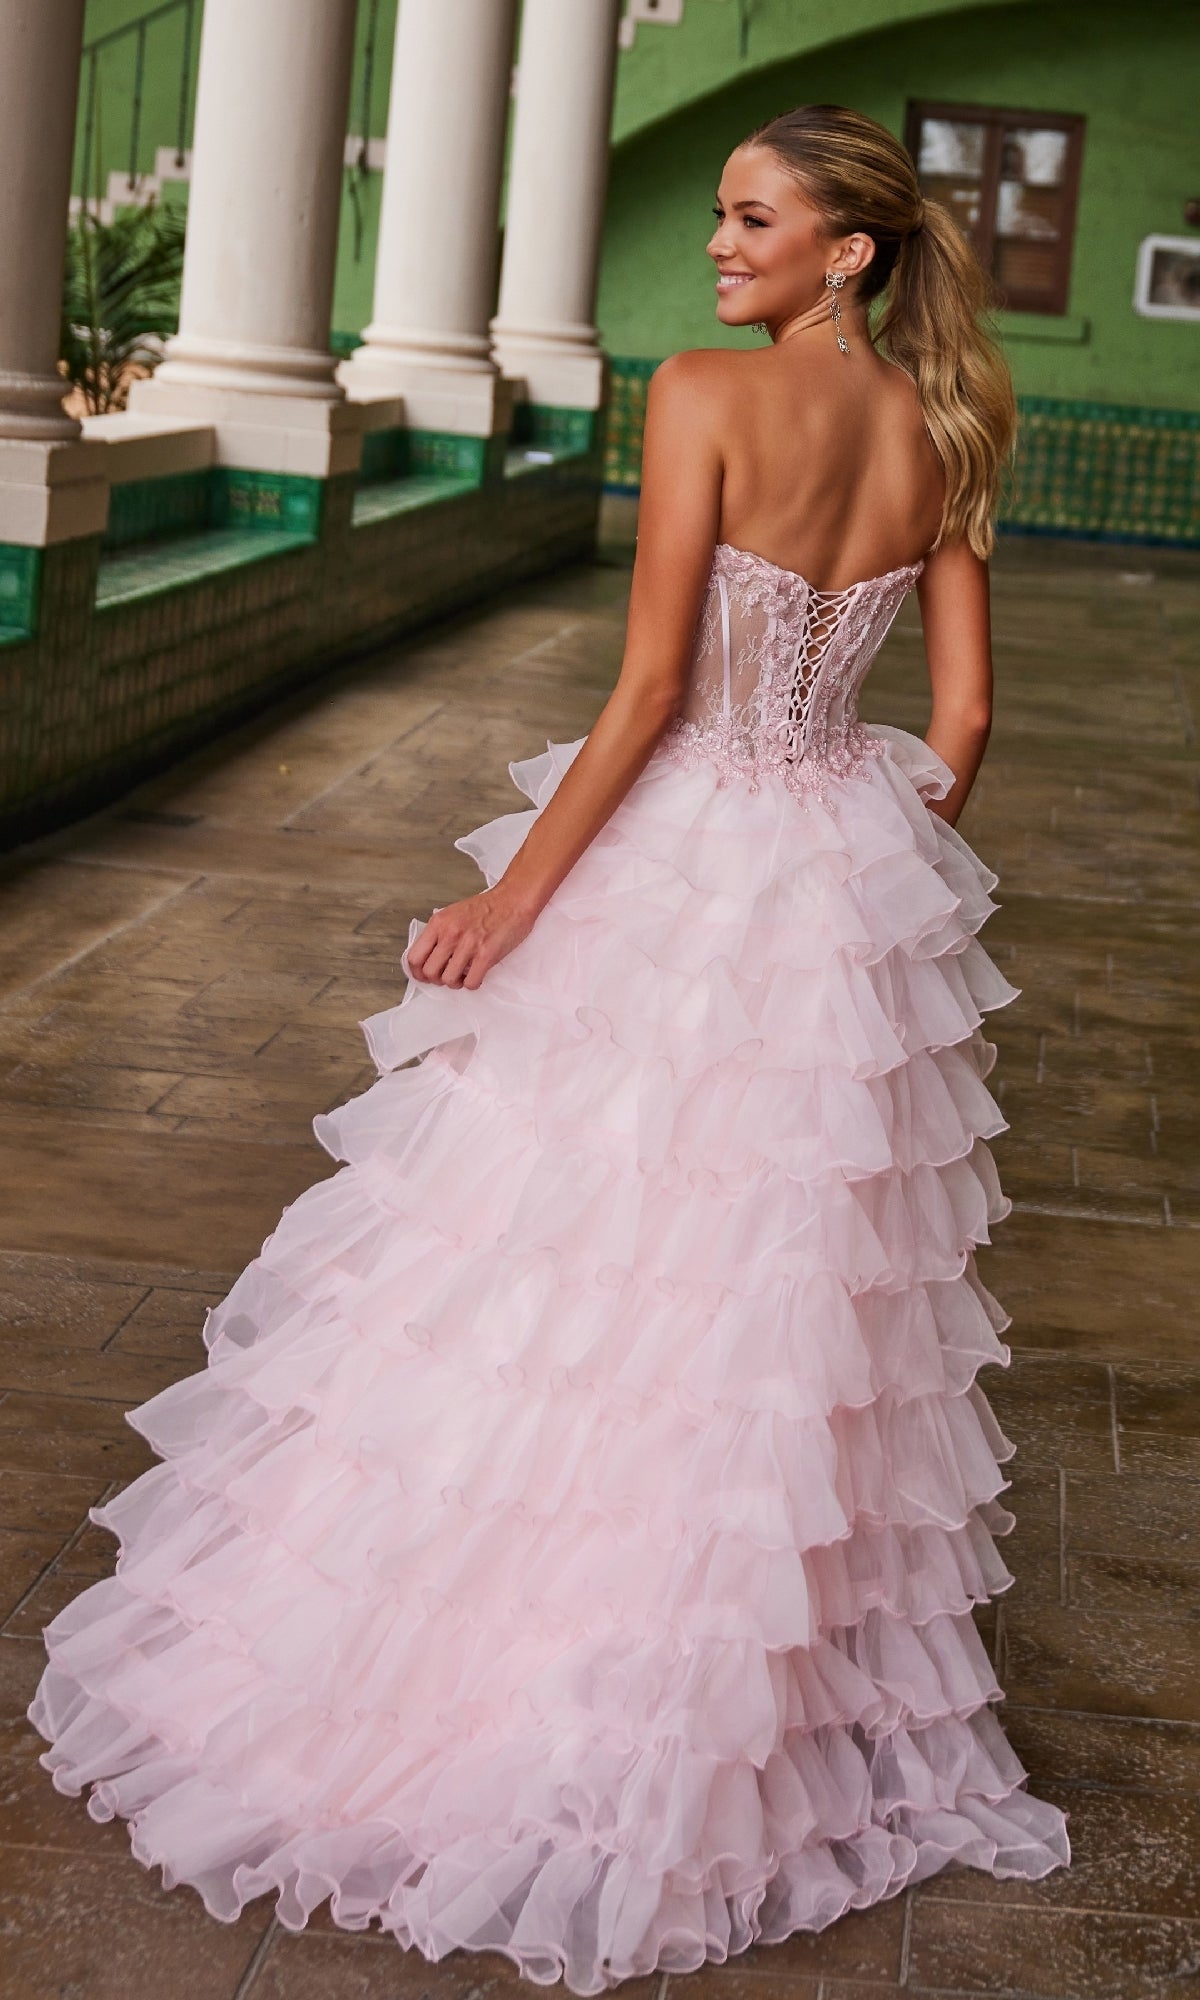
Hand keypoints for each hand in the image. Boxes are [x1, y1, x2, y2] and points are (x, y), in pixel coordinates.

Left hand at [406, 887, 534, 989]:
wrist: (513, 900)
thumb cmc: (486, 908)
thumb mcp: (453, 914)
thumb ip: (439, 933)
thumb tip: (428, 957)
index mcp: (438, 923)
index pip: (414, 957)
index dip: (417, 972)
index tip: (424, 976)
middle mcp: (450, 934)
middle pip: (429, 972)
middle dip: (437, 979)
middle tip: (447, 975)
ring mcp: (468, 945)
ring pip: (448, 980)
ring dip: (456, 983)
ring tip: (463, 975)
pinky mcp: (486, 955)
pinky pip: (470, 983)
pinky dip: (472, 983)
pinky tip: (477, 974)